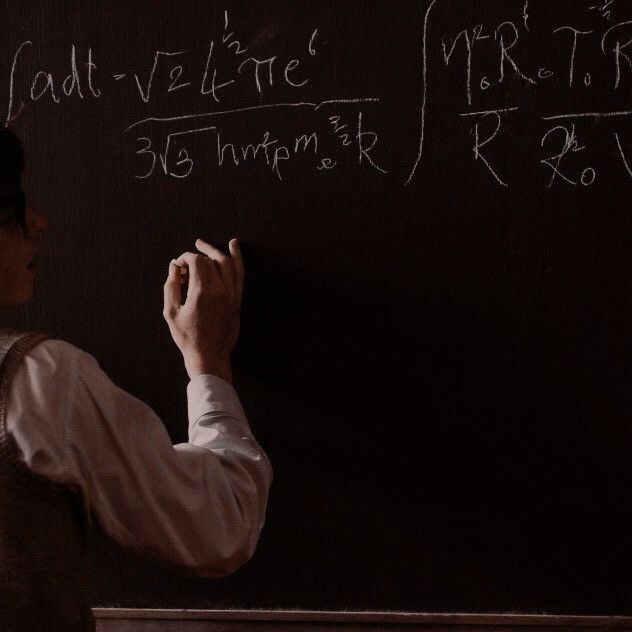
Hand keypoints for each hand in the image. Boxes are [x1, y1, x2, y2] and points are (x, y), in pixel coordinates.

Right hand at [163, 238, 243, 382]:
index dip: (185, 259)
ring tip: (205, 244)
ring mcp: (232, 295)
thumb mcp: (171, 312)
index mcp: (203, 292)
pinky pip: (240, 274)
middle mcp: (221, 290)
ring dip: (217, 251)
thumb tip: (174, 266)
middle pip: (211, 261)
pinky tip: (234, 247)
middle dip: (197, 256)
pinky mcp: (237, 300)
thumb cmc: (187, 337)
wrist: (210, 356)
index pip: (197, 261)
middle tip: (187, 257)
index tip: (177, 267)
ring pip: (228, 263)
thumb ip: (171, 286)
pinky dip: (237, 259)